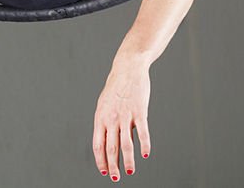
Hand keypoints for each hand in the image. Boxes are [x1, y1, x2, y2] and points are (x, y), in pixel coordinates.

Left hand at [92, 59, 151, 179]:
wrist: (128, 68)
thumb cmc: (116, 87)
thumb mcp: (105, 104)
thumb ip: (106, 122)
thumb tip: (111, 140)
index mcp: (101, 117)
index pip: (98, 144)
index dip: (100, 160)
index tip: (104, 171)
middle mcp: (111, 118)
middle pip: (111, 147)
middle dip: (113, 165)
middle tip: (116, 178)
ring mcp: (125, 115)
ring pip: (126, 144)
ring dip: (128, 161)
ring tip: (130, 172)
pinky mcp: (139, 111)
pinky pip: (142, 132)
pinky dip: (144, 145)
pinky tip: (145, 155)